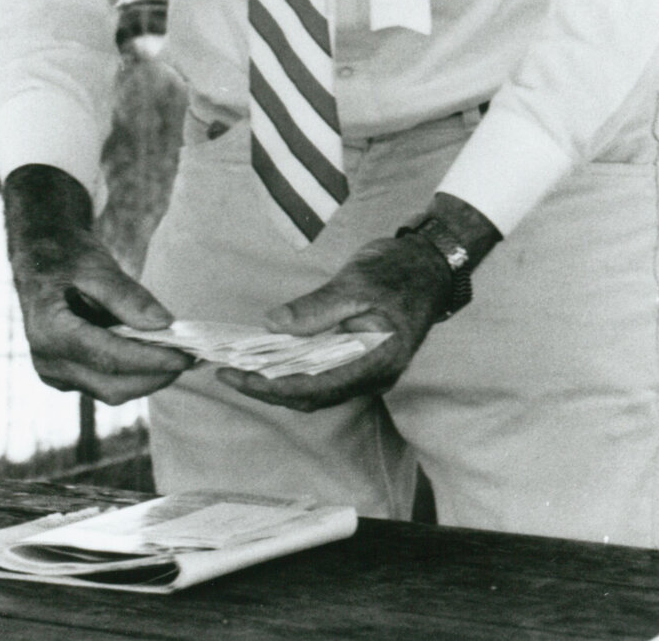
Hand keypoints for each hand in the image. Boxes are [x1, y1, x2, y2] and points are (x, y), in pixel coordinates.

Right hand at [4, 165, 192, 404]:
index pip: (109, 357)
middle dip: (155, 376)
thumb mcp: (96, 265)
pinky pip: (104, 384)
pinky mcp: (65, 376)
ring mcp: (54, 373)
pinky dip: (132, 375)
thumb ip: (127, 296)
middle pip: (112, 385)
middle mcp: (47, 361)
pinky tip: (155, 356)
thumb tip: (163, 324)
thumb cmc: (67, 255)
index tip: (185, 357)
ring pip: (110, 391)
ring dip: (147, 379)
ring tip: (179, 358)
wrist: (40, 258)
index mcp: (49, 331)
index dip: (151, 361)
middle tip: (191, 358)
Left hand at [218, 193, 500, 412]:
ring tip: (241, 367)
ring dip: (278, 381)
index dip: (270, 385)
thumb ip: (316, 308)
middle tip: (227, 372)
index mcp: (376, 360)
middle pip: (311, 395)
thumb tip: (273, 325)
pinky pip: (324, 375)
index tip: (237, 376)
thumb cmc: (398, 269)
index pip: (313, 386)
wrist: (431, 263)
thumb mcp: (355, 283)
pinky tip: (272, 356)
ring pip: (316, 389)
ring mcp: (370, 371)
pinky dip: (294, 370)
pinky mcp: (363, 360)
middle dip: (266, 387)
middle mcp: (374, 376)